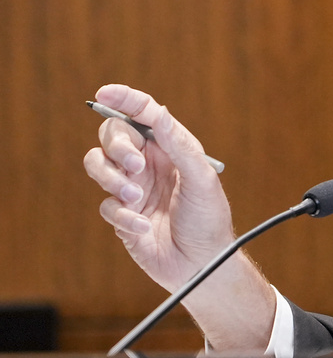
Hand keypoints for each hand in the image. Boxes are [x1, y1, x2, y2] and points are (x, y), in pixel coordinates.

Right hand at [83, 83, 275, 351]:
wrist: (204, 265)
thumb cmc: (210, 219)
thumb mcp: (202, 178)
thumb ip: (180, 146)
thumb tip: (158, 114)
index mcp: (170, 148)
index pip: (142, 115)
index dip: (124, 100)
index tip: (105, 92)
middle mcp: (148, 164)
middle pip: (112, 137)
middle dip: (117, 147)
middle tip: (135, 165)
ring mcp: (132, 188)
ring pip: (98, 166)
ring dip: (112, 179)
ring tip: (136, 197)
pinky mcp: (122, 216)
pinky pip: (106, 206)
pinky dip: (122, 215)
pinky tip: (143, 227)